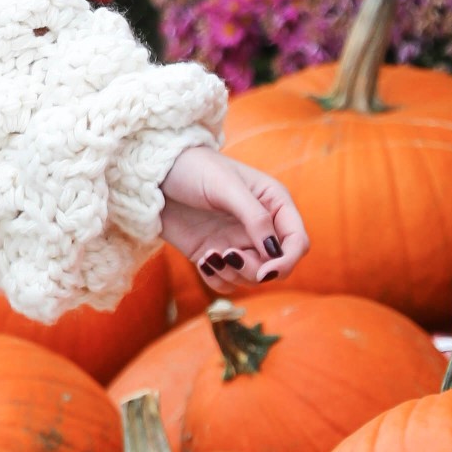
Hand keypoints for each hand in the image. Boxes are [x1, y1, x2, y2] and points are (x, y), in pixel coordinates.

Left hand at [159, 145, 307, 296]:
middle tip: (228, 255)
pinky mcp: (215, 254)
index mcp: (274, 203)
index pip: (297, 242)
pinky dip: (216, 279)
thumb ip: (255, 217)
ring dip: (233, 274)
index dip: (287, 261)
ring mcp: (237, 242)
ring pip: (252, 278)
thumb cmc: (194, 169)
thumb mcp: (226, 187)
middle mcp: (261, 227)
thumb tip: (275, 252)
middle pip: (276, 266)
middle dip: (256, 270)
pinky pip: (227, 282)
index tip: (266, 271)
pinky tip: (203, 260)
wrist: (154, 176)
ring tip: (210, 255)